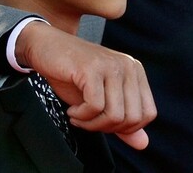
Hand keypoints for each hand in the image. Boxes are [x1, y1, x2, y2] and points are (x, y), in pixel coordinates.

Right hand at [16, 21, 155, 149]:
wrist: (45, 47)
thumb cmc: (72, 75)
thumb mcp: (100, 101)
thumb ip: (122, 122)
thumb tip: (143, 145)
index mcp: (135, 71)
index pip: (148, 114)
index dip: (124, 127)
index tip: (102, 122)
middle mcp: (127, 66)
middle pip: (132, 118)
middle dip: (106, 128)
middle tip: (86, 121)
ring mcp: (111, 65)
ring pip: (114, 115)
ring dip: (91, 124)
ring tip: (77, 116)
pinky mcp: (92, 68)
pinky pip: (95, 106)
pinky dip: (81, 116)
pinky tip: (72, 110)